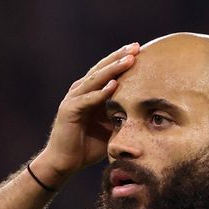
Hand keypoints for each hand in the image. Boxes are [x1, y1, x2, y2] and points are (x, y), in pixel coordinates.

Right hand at [31, 42, 139, 186]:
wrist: (64, 162)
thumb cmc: (87, 146)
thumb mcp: (109, 128)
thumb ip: (121, 116)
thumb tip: (144, 114)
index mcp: (90, 93)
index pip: (107, 72)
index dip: (121, 60)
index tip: (139, 50)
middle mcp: (81, 91)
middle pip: (102, 69)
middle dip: (119, 57)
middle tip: (136, 47)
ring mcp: (74, 99)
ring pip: (95, 80)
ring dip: (113, 70)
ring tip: (129, 60)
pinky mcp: (69, 111)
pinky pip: (87, 100)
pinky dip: (100, 93)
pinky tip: (114, 85)